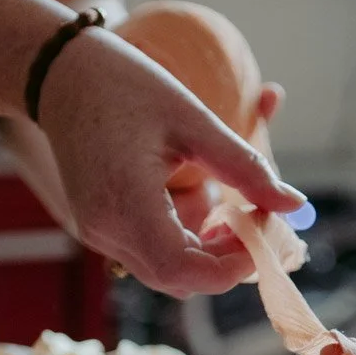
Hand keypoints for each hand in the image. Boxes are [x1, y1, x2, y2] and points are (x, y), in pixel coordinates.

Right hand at [31, 30, 302, 296]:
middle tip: (260, 225)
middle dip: (226, 264)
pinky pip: (149, 255)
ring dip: (207, 257)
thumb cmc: (127, 85)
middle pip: (177, 279)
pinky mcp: (98, 227)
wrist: (62, 74)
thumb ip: (245, 166)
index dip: (231, 267)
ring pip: (164, 273)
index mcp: (126, 202)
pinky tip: (206, 213)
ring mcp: (97, 232)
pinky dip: (185, 246)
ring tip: (236, 215)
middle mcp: (105, 229)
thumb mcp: (193, 119)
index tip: (265, 236)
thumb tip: (294, 204)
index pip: (183, 269)